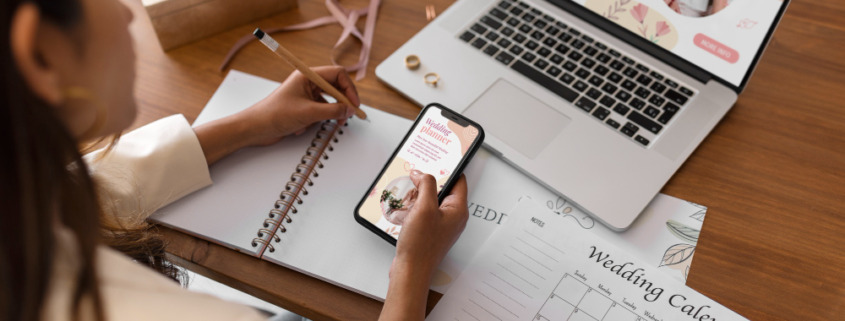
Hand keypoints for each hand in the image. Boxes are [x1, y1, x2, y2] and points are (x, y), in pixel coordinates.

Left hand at [239, 65, 359, 145]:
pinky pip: (321, 111)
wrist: (256, 128)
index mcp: (307, 75)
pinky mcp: (304, 107)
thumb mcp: (308, 113)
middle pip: (336, 88)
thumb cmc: (274, 114)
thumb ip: (332, 111)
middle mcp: (308, 83)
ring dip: (331, 113)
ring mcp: (307, 95)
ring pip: (330, 102)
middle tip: (348, 115)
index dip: (349, 88)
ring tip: (330, 123)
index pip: (337, 74)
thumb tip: (349, 110)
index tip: (353, 103)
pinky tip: (305, 127)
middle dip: (342, 103)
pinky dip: (318, 120)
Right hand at [393, 170, 468, 282]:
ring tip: (408, 193)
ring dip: (419, 196)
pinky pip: (424, 213)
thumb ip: (426, 185)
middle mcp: (452, 217)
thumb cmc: (421, 246)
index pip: (459, 180)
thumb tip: (423, 174)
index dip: (448, 168)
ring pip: (431, 201)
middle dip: (429, 182)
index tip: (438, 159)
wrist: (410, 271)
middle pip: (443, 190)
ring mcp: (441, 226)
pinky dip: (414, 208)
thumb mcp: (424, 208)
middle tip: (417, 175)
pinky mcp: (430, 232)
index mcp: (458, 210)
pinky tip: (404, 208)